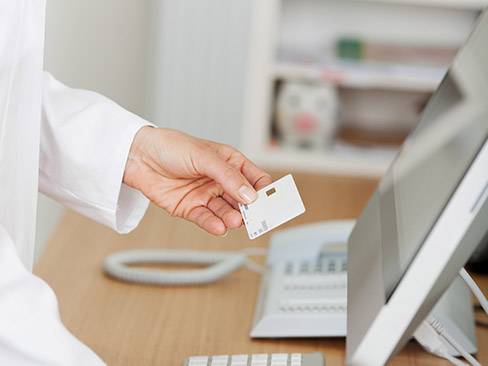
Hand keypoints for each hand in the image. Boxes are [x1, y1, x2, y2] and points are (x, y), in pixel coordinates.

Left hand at [123, 127, 271, 235]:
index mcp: (229, 163)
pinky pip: (206, 219)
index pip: (255, 179)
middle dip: (250, 210)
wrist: (138, 156)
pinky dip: (213, 224)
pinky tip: (219, 227)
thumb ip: (228, 176)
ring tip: (235, 221)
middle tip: (257, 218)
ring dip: (232, 218)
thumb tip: (251, 195)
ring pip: (226, 212)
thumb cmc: (171, 146)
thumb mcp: (204, 156)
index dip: (264, 190)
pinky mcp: (190, 208)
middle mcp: (220, 181)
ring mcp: (206, 195)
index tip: (271, 201)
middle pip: (243, 200)